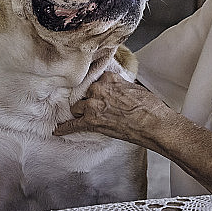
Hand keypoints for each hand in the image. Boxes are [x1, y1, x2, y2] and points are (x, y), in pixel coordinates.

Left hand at [53, 72, 172, 146]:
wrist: (154, 124)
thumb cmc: (150, 107)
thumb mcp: (136, 88)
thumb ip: (122, 85)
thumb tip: (119, 88)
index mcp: (110, 79)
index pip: (95, 79)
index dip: (97, 88)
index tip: (97, 92)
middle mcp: (98, 90)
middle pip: (84, 93)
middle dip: (88, 100)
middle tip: (95, 106)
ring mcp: (93, 106)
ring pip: (76, 107)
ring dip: (79, 112)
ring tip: (83, 117)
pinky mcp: (92, 122)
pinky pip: (73, 125)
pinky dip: (64, 129)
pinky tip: (58, 131)